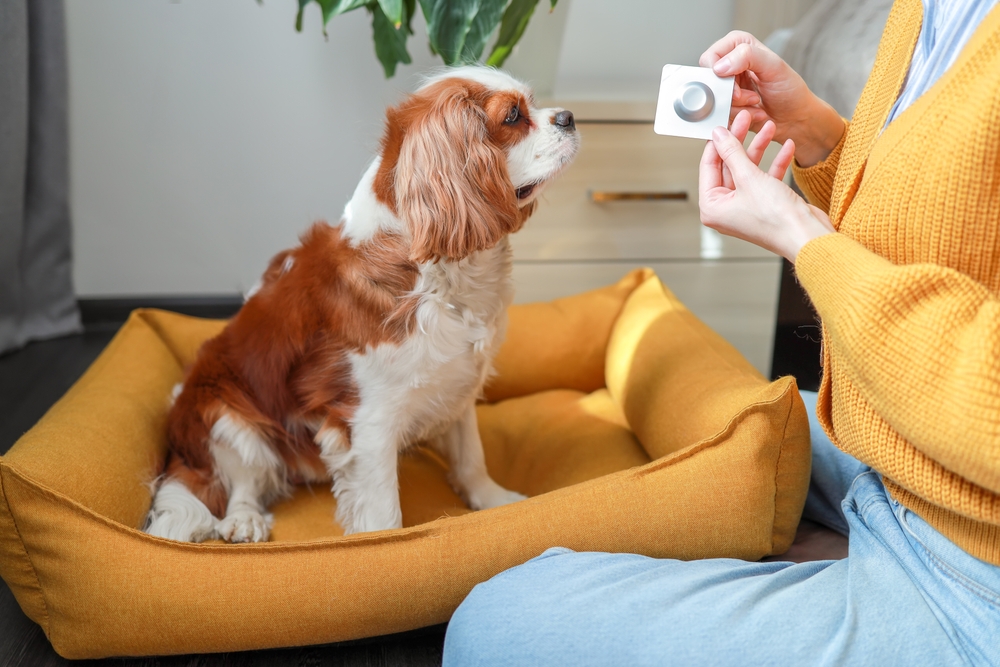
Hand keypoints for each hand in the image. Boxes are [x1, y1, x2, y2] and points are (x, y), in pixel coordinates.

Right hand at [699, 31, 844, 166]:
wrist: (795, 118)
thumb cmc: (790, 90)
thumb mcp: (774, 67)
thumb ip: (748, 56)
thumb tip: (719, 67)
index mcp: (738, 46)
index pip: (710, 58)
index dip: (719, 74)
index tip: (735, 86)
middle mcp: (729, 64)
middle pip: (709, 82)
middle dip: (731, 95)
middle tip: (751, 97)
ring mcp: (726, 87)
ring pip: (713, 101)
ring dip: (737, 107)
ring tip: (756, 104)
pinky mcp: (726, 106)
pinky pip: (719, 114)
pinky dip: (737, 117)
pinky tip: (753, 113)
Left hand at [700, 110, 834, 262]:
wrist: (807, 237)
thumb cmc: (776, 218)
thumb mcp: (749, 178)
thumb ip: (732, 153)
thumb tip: (718, 135)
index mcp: (711, 207)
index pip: (708, 166)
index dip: (718, 142)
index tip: (725, 122)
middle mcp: (726, 208)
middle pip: (729, 166)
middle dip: (741, 141)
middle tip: (748, 118)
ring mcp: (745, 206)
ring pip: (748, 169)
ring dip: (761, 148)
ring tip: (771, 127)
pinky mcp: (765, 204)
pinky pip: (765, 178)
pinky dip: (775, 163)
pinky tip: (788, 146)